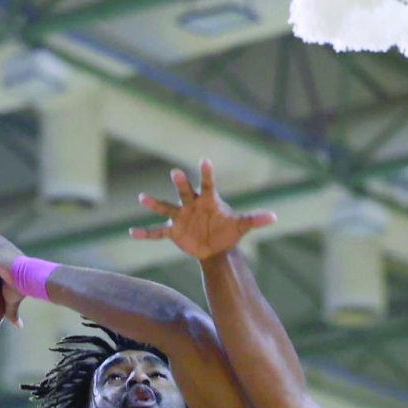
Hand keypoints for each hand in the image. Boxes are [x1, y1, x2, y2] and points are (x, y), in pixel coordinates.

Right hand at [129, 158, 276, 260]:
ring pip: (166, 207)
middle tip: (175, 173)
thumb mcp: (241, 226)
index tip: (205, 160)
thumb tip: (274, 217)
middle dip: (180, 183)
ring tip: (142, 198)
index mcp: (208, 200)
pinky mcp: (173, 231)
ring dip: (154, 203)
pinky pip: (157, 232)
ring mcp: (180, 216)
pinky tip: (132, 233)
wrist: (215, 247)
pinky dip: (145, 233)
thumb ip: (255, 219)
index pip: (208, 183)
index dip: (207, 173)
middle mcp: (191, 204)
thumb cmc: (227, 231)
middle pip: (185, 191)